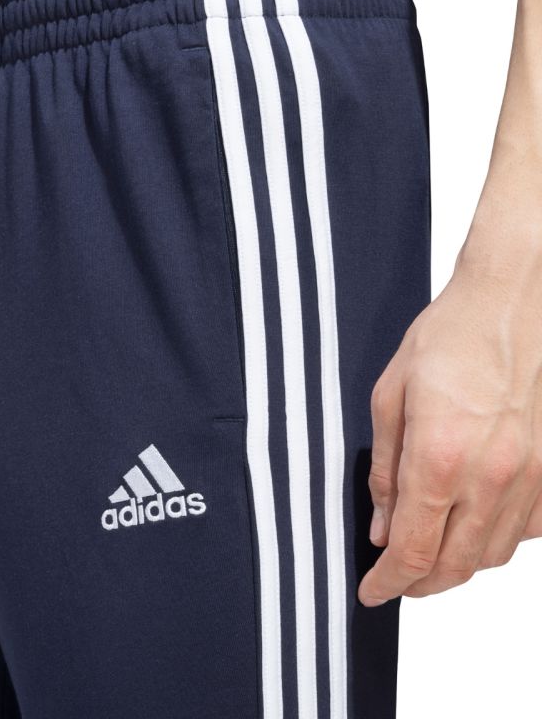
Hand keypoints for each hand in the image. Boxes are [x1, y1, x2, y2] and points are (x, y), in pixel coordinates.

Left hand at [359, 245, 541, 605]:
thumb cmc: (447, 340)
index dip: (388, 582)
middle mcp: (492, 476)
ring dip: (457, 568)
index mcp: (440, 457)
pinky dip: (494, 543)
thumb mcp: (390, 398)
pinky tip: (471, 527)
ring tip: (427, 557)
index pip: (412, 549)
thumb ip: (385, 471)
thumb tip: (380, 527)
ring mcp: (531, 476)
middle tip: (394, 581)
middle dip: (419, 584)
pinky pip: (525, 531)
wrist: (512, 304)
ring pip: (494, 556)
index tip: (371, 593)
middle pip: (455, 565)